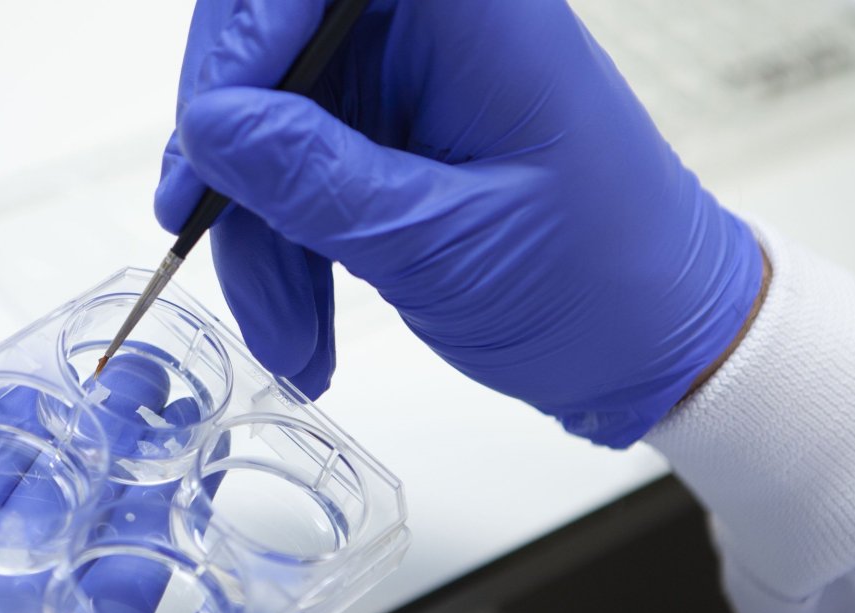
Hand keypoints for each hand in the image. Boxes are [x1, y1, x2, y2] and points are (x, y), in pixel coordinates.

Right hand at [155, 0, 765, 446]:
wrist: (651, 339)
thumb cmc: (599, 283)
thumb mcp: (442, 245)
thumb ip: (316, 180)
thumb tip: (212, 126)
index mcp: (476, 10)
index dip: (248, 36)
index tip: (216, 137)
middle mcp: (433, 22)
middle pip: (269, 36)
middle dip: (231, 151)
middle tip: (203, 232)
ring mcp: (403, 73)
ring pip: (264, 115)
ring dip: (254, 228)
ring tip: (288, 335)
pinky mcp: (384, 125)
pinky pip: (290, 162)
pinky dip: (280, 242)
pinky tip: (298, 318)